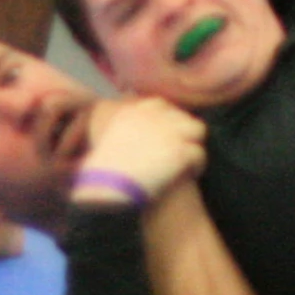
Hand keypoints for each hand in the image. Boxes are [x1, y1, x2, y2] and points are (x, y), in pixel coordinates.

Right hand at [76, 98, 206, 205]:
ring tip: (189, 159)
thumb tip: (118, 120)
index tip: (162, 133)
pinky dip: (197, 164)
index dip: (163, 119)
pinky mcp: (182, 152)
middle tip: (178, 146)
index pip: (156, 105)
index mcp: (129, 110)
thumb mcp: (95, 137)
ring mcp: (169, 132)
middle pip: (178, 114)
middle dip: (181, 128)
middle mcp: (151, 115)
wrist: (109, 189)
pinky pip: (199, 153)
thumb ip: (108, 125)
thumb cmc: (97, 172)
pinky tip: (192, 174)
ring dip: (193, 143)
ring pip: (196, 129)